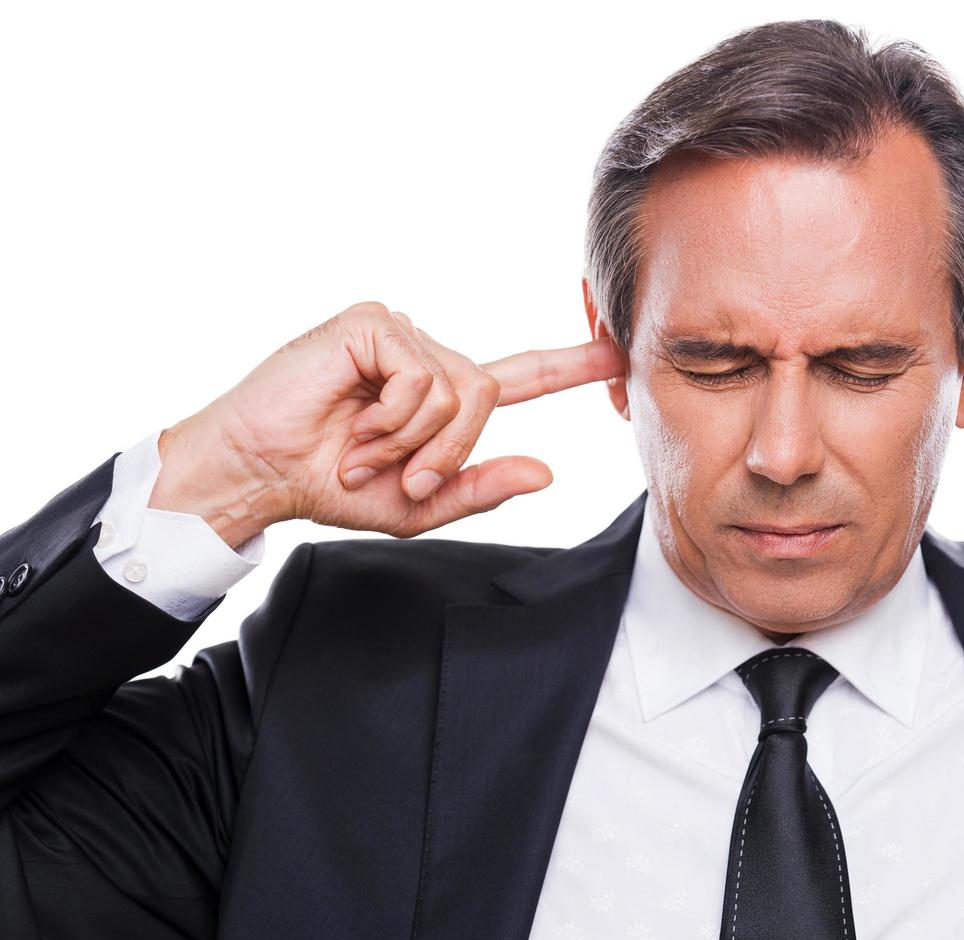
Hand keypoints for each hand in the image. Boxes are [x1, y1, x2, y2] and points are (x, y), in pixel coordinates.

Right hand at [150, 301, 624, 546]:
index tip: (617, 351)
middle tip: (399, 477)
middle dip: (448, 451)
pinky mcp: (372, 323)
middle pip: (487, 395)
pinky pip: (422, 376)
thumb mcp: (418, 506)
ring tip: (363, 450)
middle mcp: (426, 356)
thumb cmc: (328, 486)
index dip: (570, 365)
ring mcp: (400, 333)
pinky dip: (394, 417)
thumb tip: (548, 472)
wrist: (260, 473)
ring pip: (458, 388)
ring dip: (413, 440)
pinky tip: (354, 423)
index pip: (519, 376)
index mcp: (441, 397)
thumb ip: (480, 489)